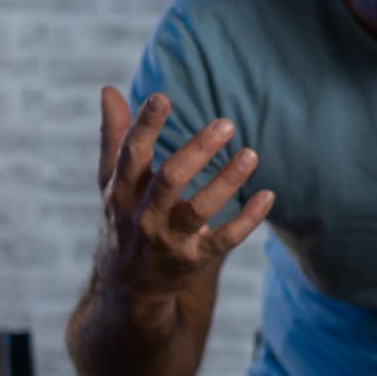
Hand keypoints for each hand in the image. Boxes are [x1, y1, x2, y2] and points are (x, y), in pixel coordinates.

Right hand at [95, 87, 274, 300]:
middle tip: (226, 123)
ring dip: (227, 181)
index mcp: (122, 190)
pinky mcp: (195, 259)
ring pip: (200, 210)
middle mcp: (144, 215)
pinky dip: (248, 220)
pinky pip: (225, 240)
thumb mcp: (112, 181)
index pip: (131, 154)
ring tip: (251, 154)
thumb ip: (114, 136)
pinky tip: (268, 195)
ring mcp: (170, 240)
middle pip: (170, 179)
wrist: (127, 285)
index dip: (144, 126)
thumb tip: (108, 89)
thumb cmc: (124, 217)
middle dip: (197, 151)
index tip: (161, 97)